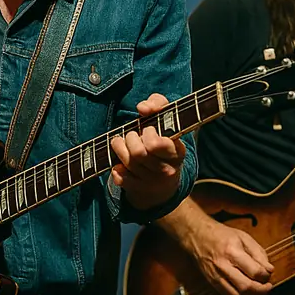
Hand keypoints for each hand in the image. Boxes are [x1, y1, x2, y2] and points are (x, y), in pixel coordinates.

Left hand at [109, 93, 185, 210]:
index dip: (147, 133)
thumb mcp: (166, 118)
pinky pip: (120, 178)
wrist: (165, 179)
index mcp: (177, 152)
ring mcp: (153, 182)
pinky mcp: (139, 190)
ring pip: (128, 163)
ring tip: (121, 143)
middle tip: (132, 135)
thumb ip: (157, 104)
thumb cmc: (163, 139)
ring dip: (119, 148)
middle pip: (138, 153)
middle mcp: (167, 170)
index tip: (147, 129)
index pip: (156, 144)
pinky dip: (116, 168)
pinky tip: (120, 162)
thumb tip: (143, 108)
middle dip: (130, 138)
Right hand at [186, 218, 272, 294]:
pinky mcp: (212, 282)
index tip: (268, 273)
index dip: (266, 275)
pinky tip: (246, 293)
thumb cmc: (220, 235)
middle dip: (262, 291)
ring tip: (259, 291)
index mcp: (232, 251)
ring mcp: (216, 276)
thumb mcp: (243, 237)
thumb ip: (258, 253)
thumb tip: (269, 269)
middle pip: (246, 287)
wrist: (197, 235)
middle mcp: (223, 265)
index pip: (255, 271)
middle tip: (268, 287)